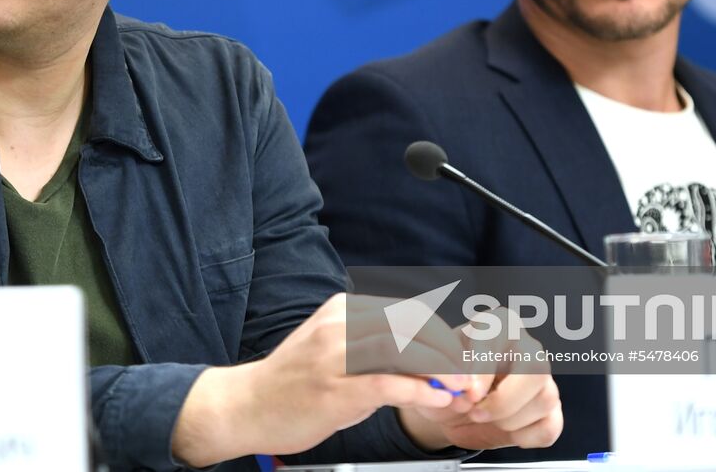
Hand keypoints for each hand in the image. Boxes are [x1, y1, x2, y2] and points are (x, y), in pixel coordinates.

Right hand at [171, 293, 480, 465]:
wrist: (246, 405)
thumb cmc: (295, 382)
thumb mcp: (336, 352)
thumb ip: (379, 352)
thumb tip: (429, 362)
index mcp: (343, 309)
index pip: (406, 312)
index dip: (440, 333)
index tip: (461, 354)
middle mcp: (340, 324)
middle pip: (410, 325)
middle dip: (447, 349)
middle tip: (469, 372)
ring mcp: (335, 355)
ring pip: (402, 348)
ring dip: (440, 368)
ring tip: (460, 387)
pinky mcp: (333, 387)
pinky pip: (387, 383)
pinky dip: (418, 390)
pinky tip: (434, 398)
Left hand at [398, 305, 562, 450]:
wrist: (450, 407)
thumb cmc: (445, 380)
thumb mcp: (435, 372)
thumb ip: (445, 378)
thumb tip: (464, 395)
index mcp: (498, 325)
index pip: (503, 332)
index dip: (486, 366)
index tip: (468, 392)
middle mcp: (526, 347)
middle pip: (536, 366)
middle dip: (504, 399)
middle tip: (475, 412)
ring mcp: (543, 380)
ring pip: (544, 399)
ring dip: (507, 420)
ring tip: (480, 418)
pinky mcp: (550, 411)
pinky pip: (549, 427)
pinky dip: (522, 436)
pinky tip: (500, 430)